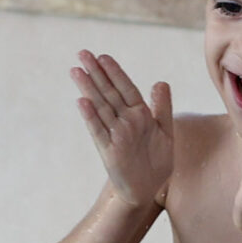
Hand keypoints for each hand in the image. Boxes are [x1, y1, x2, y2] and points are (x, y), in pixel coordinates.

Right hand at [71, 50, 171, 209]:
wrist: (147, 188)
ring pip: (101, 107)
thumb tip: (160, 82)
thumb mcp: (165, 131)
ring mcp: (115, 135)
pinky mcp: (109, 151)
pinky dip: (91, 117)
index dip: (115, 72)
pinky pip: (98, 131)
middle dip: (96, 73)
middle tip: (82, 53)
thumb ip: (162, 107)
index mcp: (139, 114)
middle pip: (109, 93)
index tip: (103, 56)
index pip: (126, 88)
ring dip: (89, 89)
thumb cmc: (155, 160)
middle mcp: (125, 121)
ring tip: (76, 71)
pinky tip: (82, 102)